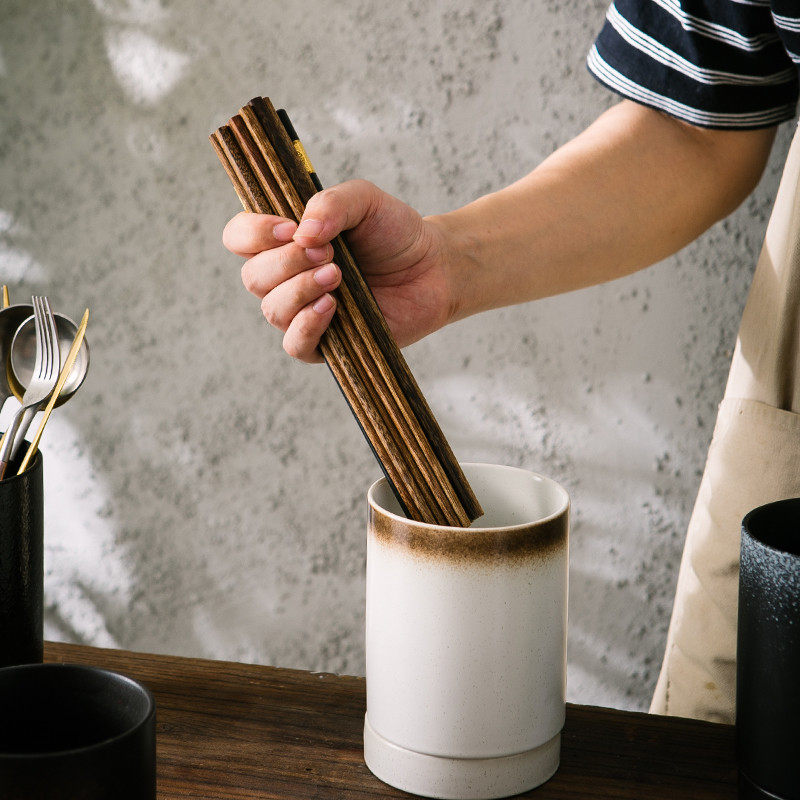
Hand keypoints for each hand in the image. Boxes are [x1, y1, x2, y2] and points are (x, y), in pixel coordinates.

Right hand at [222, 180, 459, 362]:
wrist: (435, 267)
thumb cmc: (395, 233)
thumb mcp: (365, 201)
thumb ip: (332, 204)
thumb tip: (302, 233)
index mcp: (285, 241)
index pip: (239, 237)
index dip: (254, 234)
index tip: (290, 229)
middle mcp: (286, 278)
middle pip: (253, 277)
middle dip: (287, 262)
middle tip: (330, 253)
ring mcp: (303, 312)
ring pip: (273, 310)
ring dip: (300, 290)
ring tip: (337, 275)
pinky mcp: (327, 343)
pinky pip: (296, 345)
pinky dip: (307, 326)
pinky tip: (332, 307)